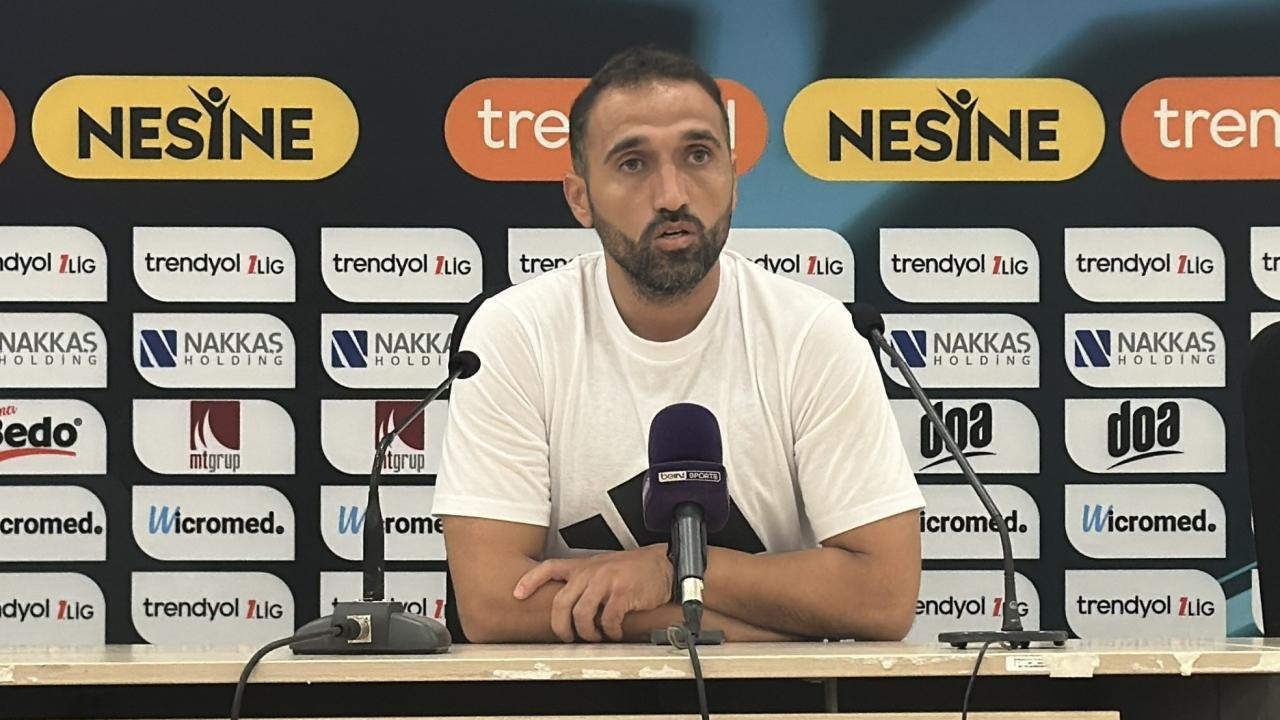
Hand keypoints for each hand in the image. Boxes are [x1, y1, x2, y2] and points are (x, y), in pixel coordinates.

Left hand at [514, 545, 672, 641]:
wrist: (663, 564)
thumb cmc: (633, 569)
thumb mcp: (603, 568)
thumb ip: (584, 581)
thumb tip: (569, 608)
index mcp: (583, 566)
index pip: (549, 568)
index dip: (530, 581)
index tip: (518, 594)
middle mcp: (591, 572)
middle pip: (561, 602)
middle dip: (561, 627)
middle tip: (567, 637)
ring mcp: (606, 582)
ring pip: (581, 615)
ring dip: (586, 633)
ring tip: (595, 637)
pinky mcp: (622, 593)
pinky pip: (607, 620)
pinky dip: (609, 632)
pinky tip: (614, 632)